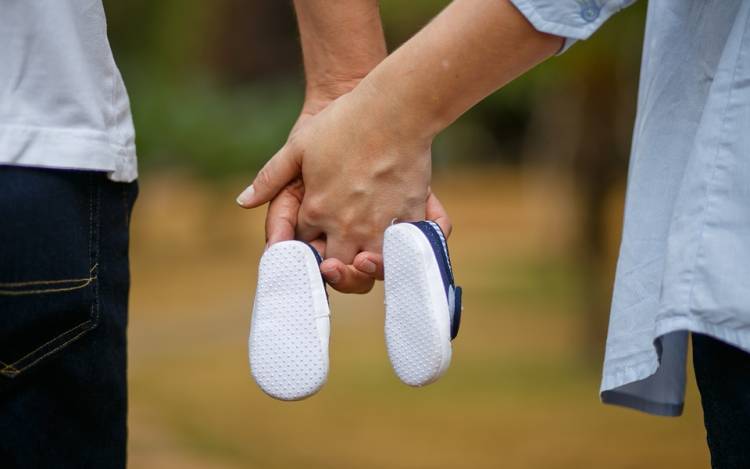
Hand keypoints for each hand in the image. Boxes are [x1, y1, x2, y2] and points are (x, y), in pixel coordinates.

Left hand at [238, 82, 441, 285]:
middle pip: (335, 266)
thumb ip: (270, 178)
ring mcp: (379, 225)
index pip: (304, 242)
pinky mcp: (408, 219)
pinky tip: (393, 250)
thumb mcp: (298, 146)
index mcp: (317, 210)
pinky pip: (401, 254)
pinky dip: (397, 256)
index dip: (305, 241)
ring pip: (368, 269)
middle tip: (335, 261)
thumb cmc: (345, 122)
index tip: (310, 236)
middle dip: (332, 266)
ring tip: (363, 260)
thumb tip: (243, 201)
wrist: (395, 108)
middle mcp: (346, 225)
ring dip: (363, 269)